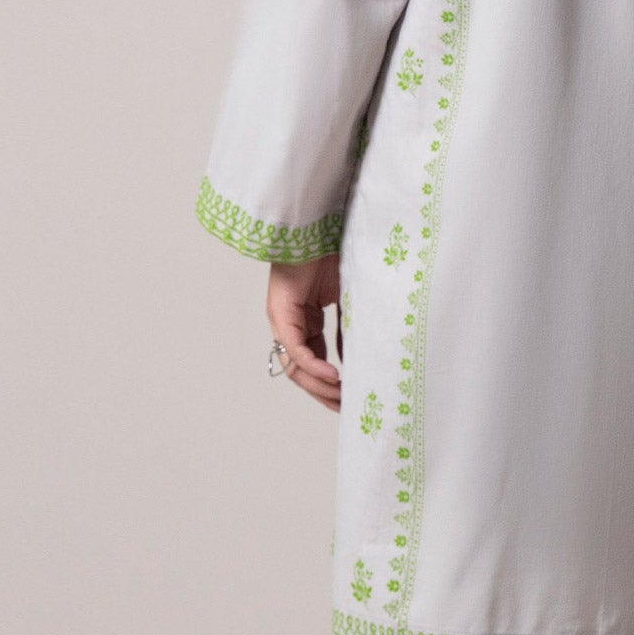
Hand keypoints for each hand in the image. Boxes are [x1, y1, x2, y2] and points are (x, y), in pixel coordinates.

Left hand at [266, 256, 341, 409]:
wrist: (318, 226)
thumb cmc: (331, 253)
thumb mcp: (346, 299)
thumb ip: (347, 329)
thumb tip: (352, 358)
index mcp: (303, 322)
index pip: (312, 363)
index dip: (329, 384)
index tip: (349, 397)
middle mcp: (288, 325)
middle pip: (300, 372)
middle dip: (323, 393)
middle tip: (345, 408)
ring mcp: (282, 320)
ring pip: (294, 366)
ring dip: (318, 386)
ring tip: (341, 398)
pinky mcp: (281, 313)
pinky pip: (294, 349)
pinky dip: (313, 365)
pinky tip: (333, 376)